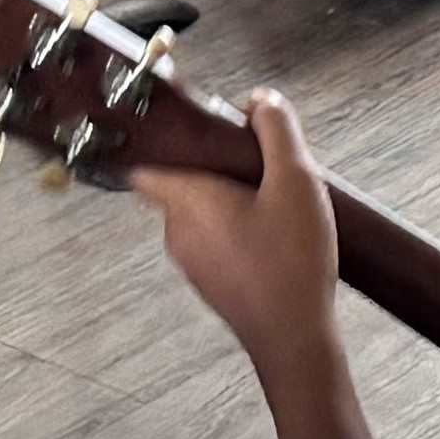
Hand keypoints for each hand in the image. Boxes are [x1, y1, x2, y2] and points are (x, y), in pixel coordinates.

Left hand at [125, 88, 343, 382]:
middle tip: (258, 164)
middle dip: (215, 169)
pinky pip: (215, 241)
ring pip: (200, 214)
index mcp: (186, 200)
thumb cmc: (291, 261)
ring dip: (229, 201)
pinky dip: (237, 230)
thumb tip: (259, 100)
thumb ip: (277, 130)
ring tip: (276, 202)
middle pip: (181, 184)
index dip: (158, 142)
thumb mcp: (296, 180)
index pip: (143, 163)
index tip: (185, 129)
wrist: (294, 339)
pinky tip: (276, 235)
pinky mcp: (211, 283)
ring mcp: (192, 262)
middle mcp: (178, 231)